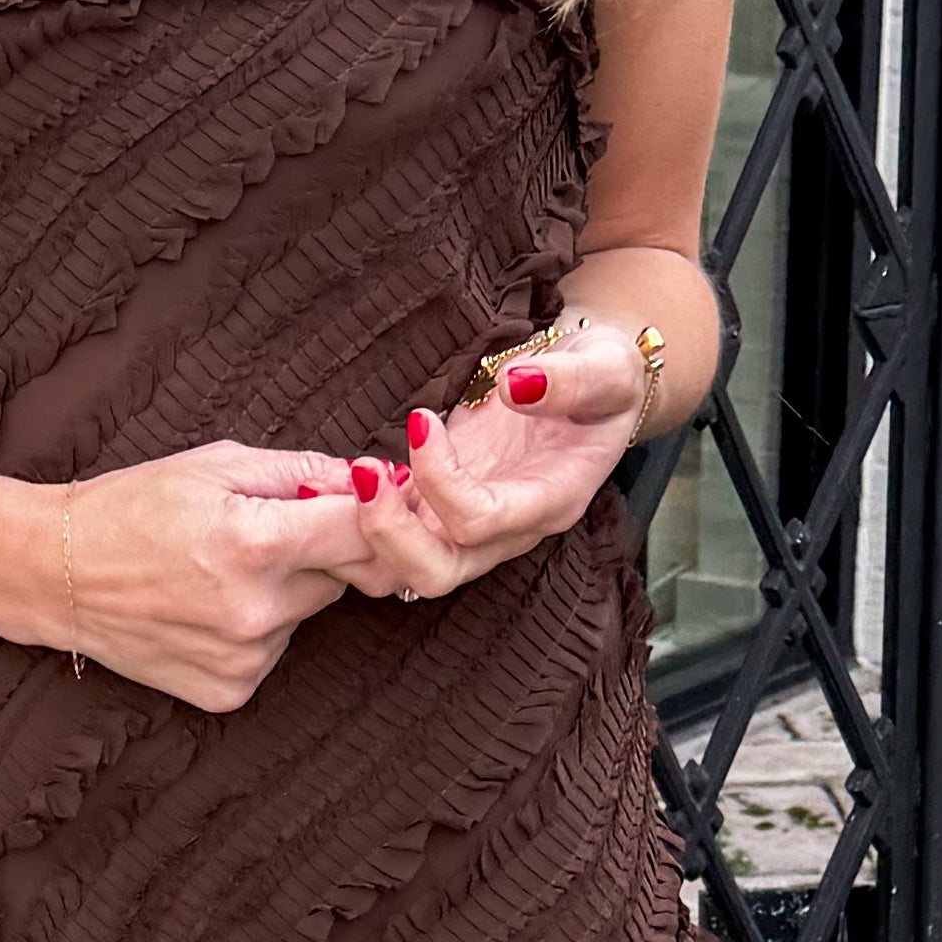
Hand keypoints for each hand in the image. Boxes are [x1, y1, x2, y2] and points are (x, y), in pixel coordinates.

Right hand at [53, 437, 371, 712]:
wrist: (56, 574)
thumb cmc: (131, 507)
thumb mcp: (216, 464)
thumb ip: (304, 470)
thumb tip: (376, 478)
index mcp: (257, 543)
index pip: (367, 532)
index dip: (371, 511)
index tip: (359, 502)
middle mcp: (257, 611)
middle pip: (344, 574)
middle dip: (318, 549)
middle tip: (257, 532)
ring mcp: (244, 658)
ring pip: (309, 613)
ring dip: (286, 590)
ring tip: (219, 571)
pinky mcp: (230, 691)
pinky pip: (276, 649)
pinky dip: (257, 628)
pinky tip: (206, 608)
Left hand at [338, 316, 649, 606]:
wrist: (590, 388)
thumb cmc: (602, 380)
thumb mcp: (606, 369)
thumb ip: (570, 380)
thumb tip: (516, 384)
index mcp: (550, 502)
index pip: (481, 521)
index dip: (441, 480)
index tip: (421, 422)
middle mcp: (506, 530)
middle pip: (435, 573)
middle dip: (387, 532)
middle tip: (363, 471)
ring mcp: (467, 528)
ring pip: (401, 571)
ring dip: (362, 533)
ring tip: (345, 476)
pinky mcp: (438, 512)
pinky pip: (387, 542)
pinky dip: (356, 520)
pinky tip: (335, 478)